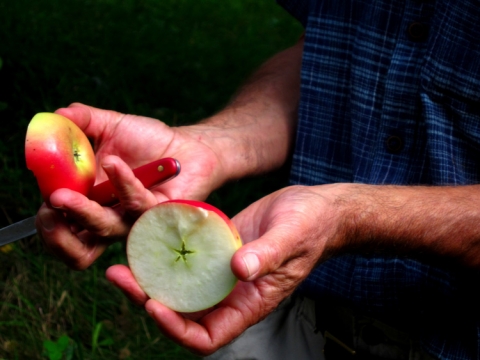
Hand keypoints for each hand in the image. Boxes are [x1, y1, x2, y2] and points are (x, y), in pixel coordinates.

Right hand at [36, 103, 225, 268]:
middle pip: (79, 250)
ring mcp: (135, 219)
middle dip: (57, 236)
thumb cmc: (149, 141)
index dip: (48, 225)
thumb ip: (83, 120)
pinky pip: (136, 203)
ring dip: (81, 212)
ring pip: (105, 229)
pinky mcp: (159, 213)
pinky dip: (121, 182)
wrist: (187, 145)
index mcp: (92, 203)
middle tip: (50, 208)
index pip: (62, 230)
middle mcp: (111, 218)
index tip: (45, 200)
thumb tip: (56, 115)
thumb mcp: (111, 125)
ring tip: (61, 195)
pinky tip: (113, 162)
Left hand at [106, 184, 345, 354]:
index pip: (207, 336)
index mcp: (250, 302)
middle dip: (147, 299)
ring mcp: (220, 270)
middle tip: (120, 276)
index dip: (177, 329)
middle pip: (181, 311)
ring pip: (177, 284)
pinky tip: (146, 236)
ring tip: (123, 260)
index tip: (155, 306)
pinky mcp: (216, 247)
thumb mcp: (292, 237)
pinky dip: (164, 252)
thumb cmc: (312, 226)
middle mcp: (230, 292)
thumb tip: (239, 270)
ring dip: (149, 276)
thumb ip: (268, 255)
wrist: (316, 209)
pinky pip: (185, 256)